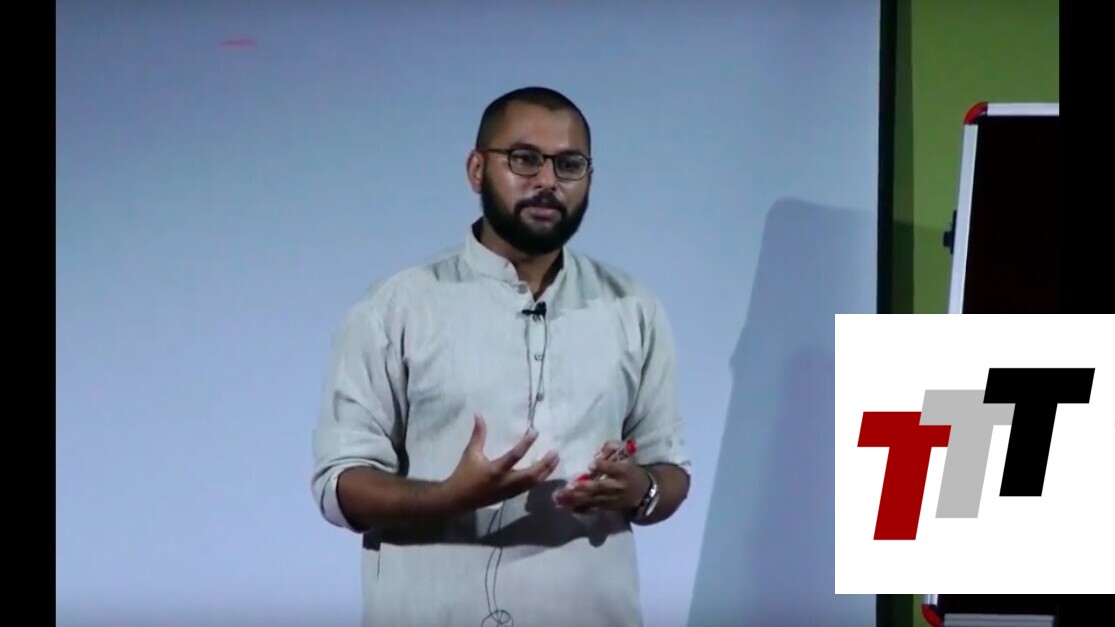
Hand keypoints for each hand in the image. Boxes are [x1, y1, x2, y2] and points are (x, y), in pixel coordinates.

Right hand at [441, 414, 558, 511]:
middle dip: (545, 464)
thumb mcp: (470, 452)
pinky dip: (539, 479)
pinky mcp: (511, 496)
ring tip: (555, 460)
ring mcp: (510, 491)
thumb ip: (478, 434)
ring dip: (546, 471)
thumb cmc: (464, 474)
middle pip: (531, 474)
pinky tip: (544, 471)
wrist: (458, 499)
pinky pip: (529, 488)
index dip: (526, 443)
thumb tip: (478, 414)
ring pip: (533, 483)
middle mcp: (506, 482)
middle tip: (555, 452)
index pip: (515, 455)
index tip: (535, 432)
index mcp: (495, 470)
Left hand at [553, 440, 648, 513]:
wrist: (643, 494)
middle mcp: (616, 486)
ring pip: (591, 500)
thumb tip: (600, 450)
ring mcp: (610, 499)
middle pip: (600, 487)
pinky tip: (563, 507)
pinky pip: (590, 510)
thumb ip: (613, 447)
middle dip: (584, 488)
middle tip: (568, 487)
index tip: (591, 465)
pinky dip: (577, 509)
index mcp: (623, 471)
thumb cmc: (630, 470)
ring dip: (574, 499)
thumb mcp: (627, 455)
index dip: (603, 467)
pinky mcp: (604, 508)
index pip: (613, 469)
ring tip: (558, 497)